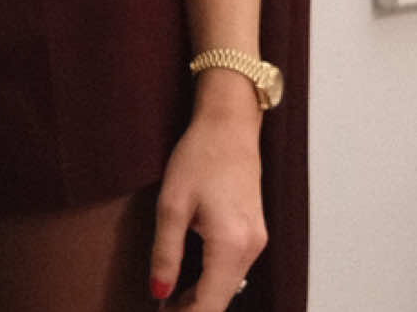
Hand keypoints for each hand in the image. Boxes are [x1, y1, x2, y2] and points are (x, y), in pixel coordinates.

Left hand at [149, 106, 266, 308]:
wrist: (229, 124)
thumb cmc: (199, 155)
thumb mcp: (172, 203)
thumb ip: (165, 252)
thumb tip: (159, 293)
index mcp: (231, 245)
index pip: (210, 304)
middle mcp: (251, 248)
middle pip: (221, 298)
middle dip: (192, 309)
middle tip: (160, 307)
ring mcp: (257, 240)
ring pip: (229, 285)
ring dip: (202, 295)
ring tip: (170, 296)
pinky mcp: (256, 231)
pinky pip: (234, 268)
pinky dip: (214, 278)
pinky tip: (192, 274)